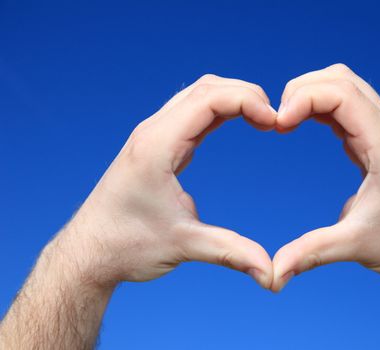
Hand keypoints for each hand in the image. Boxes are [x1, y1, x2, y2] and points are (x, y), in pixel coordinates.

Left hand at [57, 75, 275, 288]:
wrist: (89, 252)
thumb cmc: (126, 246)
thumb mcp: (183, 246)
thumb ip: (232, 252)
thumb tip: (272, 273)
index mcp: (157, 146)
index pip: (209, 99)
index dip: (247, 101)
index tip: (275, 122)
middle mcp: (153, 132)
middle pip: (206, 88)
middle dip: (245, 94)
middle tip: (275, 119)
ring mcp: (153, 136)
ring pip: (198, 95)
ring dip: (232, 99)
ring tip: (263, 118)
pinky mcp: (157, 146)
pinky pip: (192, 114)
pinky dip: (220, 111)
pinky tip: (239, 122)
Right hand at [271, 63, 379, 290]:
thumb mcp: (356, 245)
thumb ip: (310, 252)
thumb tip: (272, 273)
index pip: (340, 92)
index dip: (302, 99)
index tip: (278, 125)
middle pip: (340, 79)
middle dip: (301, 91)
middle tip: (277, 122)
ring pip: (344, 85)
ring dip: (311, 94)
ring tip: (285, 121)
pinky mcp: (378, 139)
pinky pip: (347, 106)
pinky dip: (320, 106)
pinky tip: (302, 124)